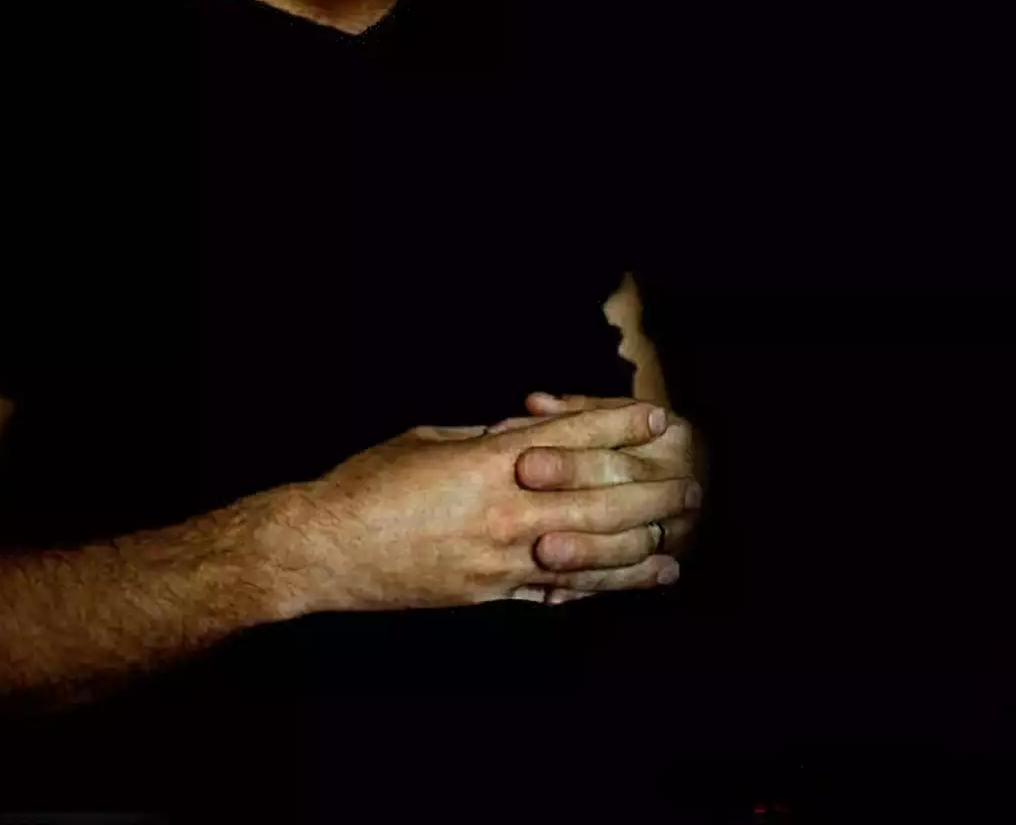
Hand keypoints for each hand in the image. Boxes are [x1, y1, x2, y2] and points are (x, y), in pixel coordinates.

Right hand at [279, 402, 692, 613]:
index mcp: (488, 462)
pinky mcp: (493, 594)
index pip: (572, 438)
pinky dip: (601, 587)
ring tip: (676, 540)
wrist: (327, 550)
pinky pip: (559, 592)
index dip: (619, 426)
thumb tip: (521, 432)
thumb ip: (481, 437)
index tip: (656, 420)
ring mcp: (503, 560)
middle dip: (651, 492)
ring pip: (593, 555)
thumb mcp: (427, 438)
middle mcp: (506, 512)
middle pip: (600, 500)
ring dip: (642, 546)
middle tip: (688, 487)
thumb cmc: (366, 485)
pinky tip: (630, 582)